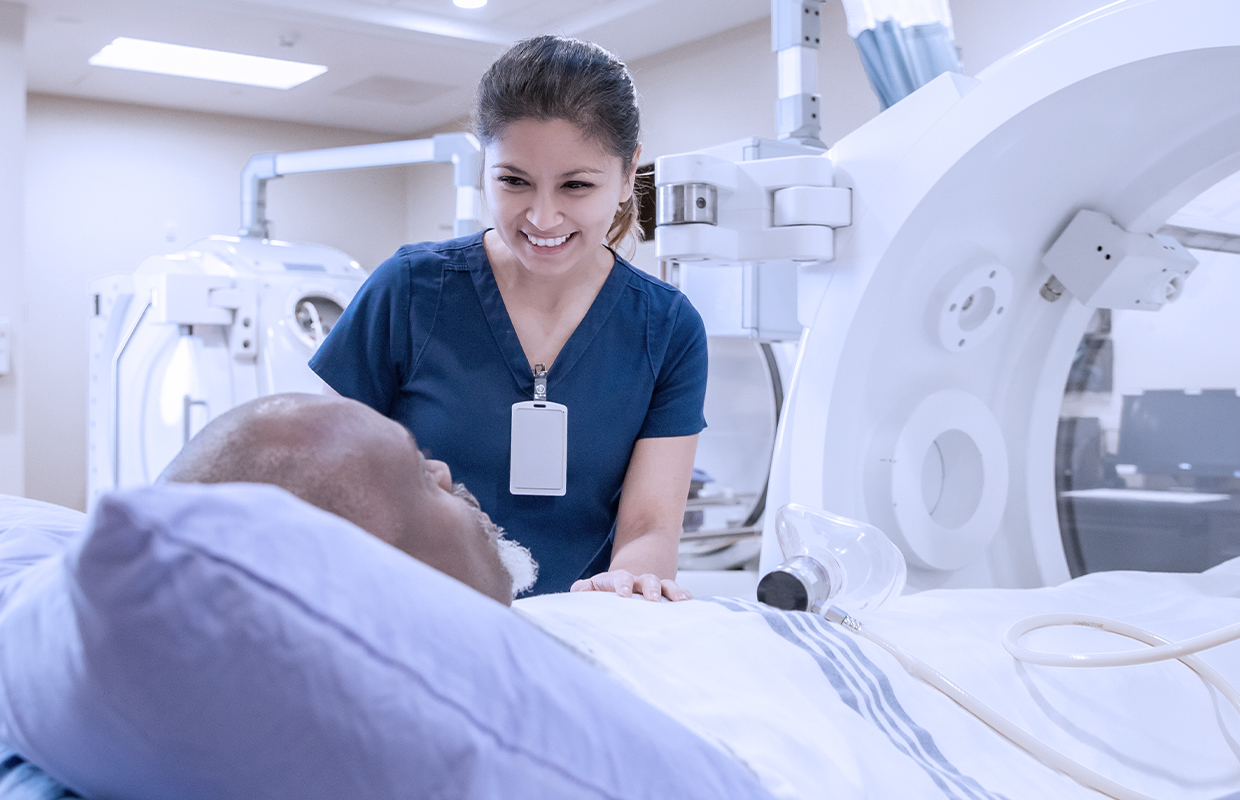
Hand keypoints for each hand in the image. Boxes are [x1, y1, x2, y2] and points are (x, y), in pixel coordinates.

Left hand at [570, 569, 692, 601]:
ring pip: (666, 585)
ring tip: (681, 600)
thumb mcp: (596, 586)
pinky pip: (677, 593)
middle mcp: (640, 582)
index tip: (624, 594)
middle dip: (650, 589)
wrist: (632, 573)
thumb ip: (585, 588)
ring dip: (673, 592)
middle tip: (653, 600)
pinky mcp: (667, 594)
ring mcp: (656, 587)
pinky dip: (684, 596)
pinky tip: (691, 602)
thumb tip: (578, 591)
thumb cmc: (610, 587)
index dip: (623, 585)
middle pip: (648, 580)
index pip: (622, 579)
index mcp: (621, 580)